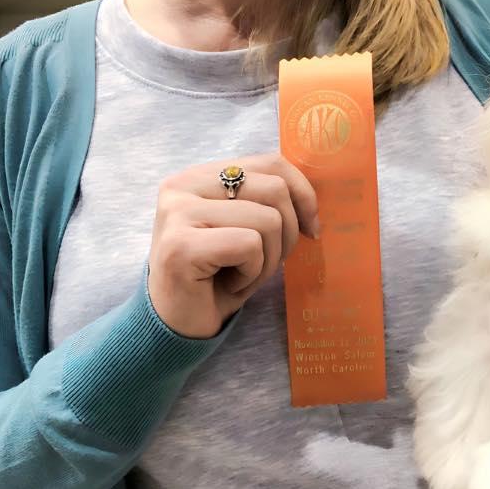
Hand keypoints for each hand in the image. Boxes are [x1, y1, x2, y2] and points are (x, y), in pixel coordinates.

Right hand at [147, 153, 319, 338]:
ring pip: (267, 220)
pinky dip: (252, 273)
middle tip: (264, 263)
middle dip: (287, 234)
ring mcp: (177, 213)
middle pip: (275, 190)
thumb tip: (312, 202)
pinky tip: (228, 284)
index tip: (310, 230)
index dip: (303, 195)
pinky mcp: (180, 245)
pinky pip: (249, 245)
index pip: (271, 163)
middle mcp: (183, 185)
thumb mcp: (248, 229)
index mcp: (201, 176)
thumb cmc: (218, 277)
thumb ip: (267, 202)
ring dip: (268, 260)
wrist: (179, 325)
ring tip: (241, 275)